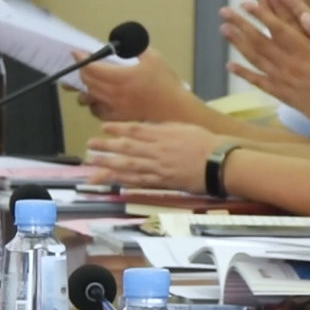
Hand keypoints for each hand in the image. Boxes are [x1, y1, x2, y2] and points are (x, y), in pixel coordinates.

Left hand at [76, 49, 198, 122]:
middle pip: (88, 82)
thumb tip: (125, 42)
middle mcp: (114, 93)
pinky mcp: (118, 117)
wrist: (174, 108)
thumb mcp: (154, 58)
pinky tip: (98, 99)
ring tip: (89, 81)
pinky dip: (93, 104)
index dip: (81, 59)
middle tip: (84, 64)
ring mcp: (114, 107)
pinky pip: (97, 112)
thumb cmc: (165, 83)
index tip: (77, 52)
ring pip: (89, 97)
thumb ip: (136, 48)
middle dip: (82, 71)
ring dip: (86, 88)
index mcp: (121, 77)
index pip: (92, 68)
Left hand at [85, 122, 222, 191]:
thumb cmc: (207, 143)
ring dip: (109, 164)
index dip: (117, 128)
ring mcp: (158, 167)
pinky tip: (113, 180)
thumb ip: (166, 129)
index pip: (135, 130)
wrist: (219, 162)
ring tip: (93, 164)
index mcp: (163, 134)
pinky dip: (125, 180)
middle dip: (106, 146)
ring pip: (128, 165)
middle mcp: (157, 150)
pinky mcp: (163, 181)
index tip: (104, 127)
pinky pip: (140, 181)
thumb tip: (150, 129)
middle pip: (126, 148)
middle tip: (90, 145)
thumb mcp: (185, 128)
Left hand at [221, 0, 309, 131]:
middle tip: (224, 12)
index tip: (248, 2)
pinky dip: (244, 74)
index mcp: (309, 51)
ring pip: (257, 58)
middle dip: (242, 24)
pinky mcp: (284, 94)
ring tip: (224, 30)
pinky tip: (230, 65)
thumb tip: (309, 16)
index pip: (281, 27)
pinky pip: (260, 82)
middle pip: (261, 40)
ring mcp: (286, 80)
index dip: (263, 13)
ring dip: (238, 43)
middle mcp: (292, 64)